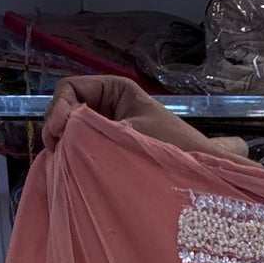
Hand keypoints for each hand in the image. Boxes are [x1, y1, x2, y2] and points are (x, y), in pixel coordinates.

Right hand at [41, 73, 248, 160]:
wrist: (207, 175)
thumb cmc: (175, 150)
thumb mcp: (130, 135)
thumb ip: (93, 129)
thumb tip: (61, 128)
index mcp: (117, 90)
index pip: (73, 88)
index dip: (59, 106)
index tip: (59, 130)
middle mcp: (112, 105)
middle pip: (70, 108)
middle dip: (59, 125)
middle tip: (56, 149)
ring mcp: (113, 128)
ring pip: (76, 130)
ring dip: (66, 143)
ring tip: (63, 160)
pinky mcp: (115, 150)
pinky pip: (87, 147)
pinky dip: (76, 156)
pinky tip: (74, 168)